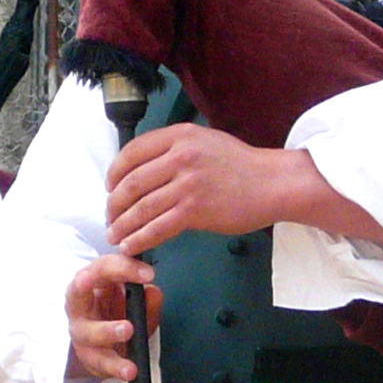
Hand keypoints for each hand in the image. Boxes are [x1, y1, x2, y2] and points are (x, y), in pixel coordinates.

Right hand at [66, 254, 162, 382]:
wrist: (106, 347)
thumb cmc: (119, 313)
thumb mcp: (137, 304)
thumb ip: (148, 299)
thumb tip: (153, 292)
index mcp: (92, 282)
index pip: (103, 267)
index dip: (124, 267)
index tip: (149, 273)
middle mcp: (79, 304)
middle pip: (78, 289)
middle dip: (91, 283)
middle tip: (113, 284)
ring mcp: (80, 331)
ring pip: (87, 331)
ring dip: (107, 330)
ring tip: (128, 330)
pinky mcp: (86, 356)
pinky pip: (99, 361)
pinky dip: (115, 366)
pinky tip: (129, 370)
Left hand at [106, 124, 299, 254]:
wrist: (272, 183)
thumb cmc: (242, 165)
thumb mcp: (206, 141)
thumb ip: (176, 149)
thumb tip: (145, 167)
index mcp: (180, 136)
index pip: (132, 152)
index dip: (115, 173)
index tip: (110, 187)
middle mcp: (180, 156)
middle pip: (132, 182)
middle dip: (115, 204)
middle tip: (111, 216)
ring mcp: (187, 184)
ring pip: (141, 208)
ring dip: (123, 225)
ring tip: (116, 235)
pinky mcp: (195, 210)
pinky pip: (158, 228)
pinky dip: (140, 239)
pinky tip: (131, 246)